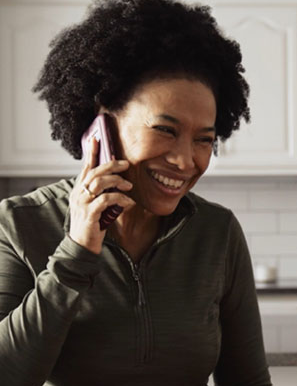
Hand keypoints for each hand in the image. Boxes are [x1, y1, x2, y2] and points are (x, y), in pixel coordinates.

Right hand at [69, 137, 132, 253]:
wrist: (82, 246)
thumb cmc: (92, 226)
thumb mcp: (97, 207)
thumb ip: (104, 194)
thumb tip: (120, 185)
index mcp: (79, 190)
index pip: (85, 167)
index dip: (91, 153)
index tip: (96, 139)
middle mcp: (79, 194)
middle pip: (95, 172)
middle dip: (111, 165)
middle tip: (126, 163)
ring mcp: (82, 203)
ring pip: (99, 183)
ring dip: (117, 182)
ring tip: (129, 186)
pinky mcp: (89, 214)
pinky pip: (106, 200)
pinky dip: (119, 199)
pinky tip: (129, 203)